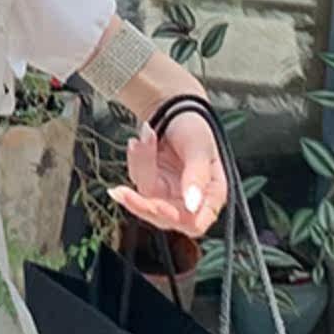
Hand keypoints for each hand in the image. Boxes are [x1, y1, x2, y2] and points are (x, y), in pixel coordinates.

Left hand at [109, 108, 227, 239]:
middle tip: (121, 191)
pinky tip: (139, 140)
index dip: (176, 219)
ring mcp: (167, 193)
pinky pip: (135, 178)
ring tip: (146, 135)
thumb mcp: (199, 147)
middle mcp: (189, 200)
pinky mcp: (150, 184)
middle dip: (141, 202)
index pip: (195, 223)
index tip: (155, 206)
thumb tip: (192, 204)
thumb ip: (197, 176)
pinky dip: (136, 158)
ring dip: (142, 164)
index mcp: (212, 195)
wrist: (174, 109)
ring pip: (144, 197)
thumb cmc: (195, 127)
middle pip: (164, 217)